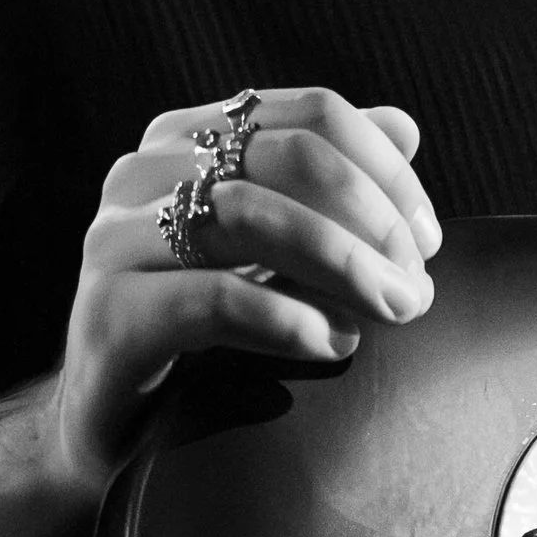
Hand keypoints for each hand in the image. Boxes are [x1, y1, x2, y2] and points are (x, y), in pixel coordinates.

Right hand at [54, 88, 440, 494]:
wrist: (108, 422)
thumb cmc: (202, 327)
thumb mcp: (272, 247)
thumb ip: (327, 185)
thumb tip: (403, 127)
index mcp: (188, 138)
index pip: (311, 114)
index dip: (386, 170)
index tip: (428, 237)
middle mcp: (144, 172)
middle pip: (289, 156)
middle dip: (374, 220)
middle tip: (416, 286)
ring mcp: (116, 238)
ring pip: (251, 216)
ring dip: (344, 266)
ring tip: (390, 313)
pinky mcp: (107, 313)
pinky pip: (216, 299)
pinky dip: (292, 319)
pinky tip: (333, 344)